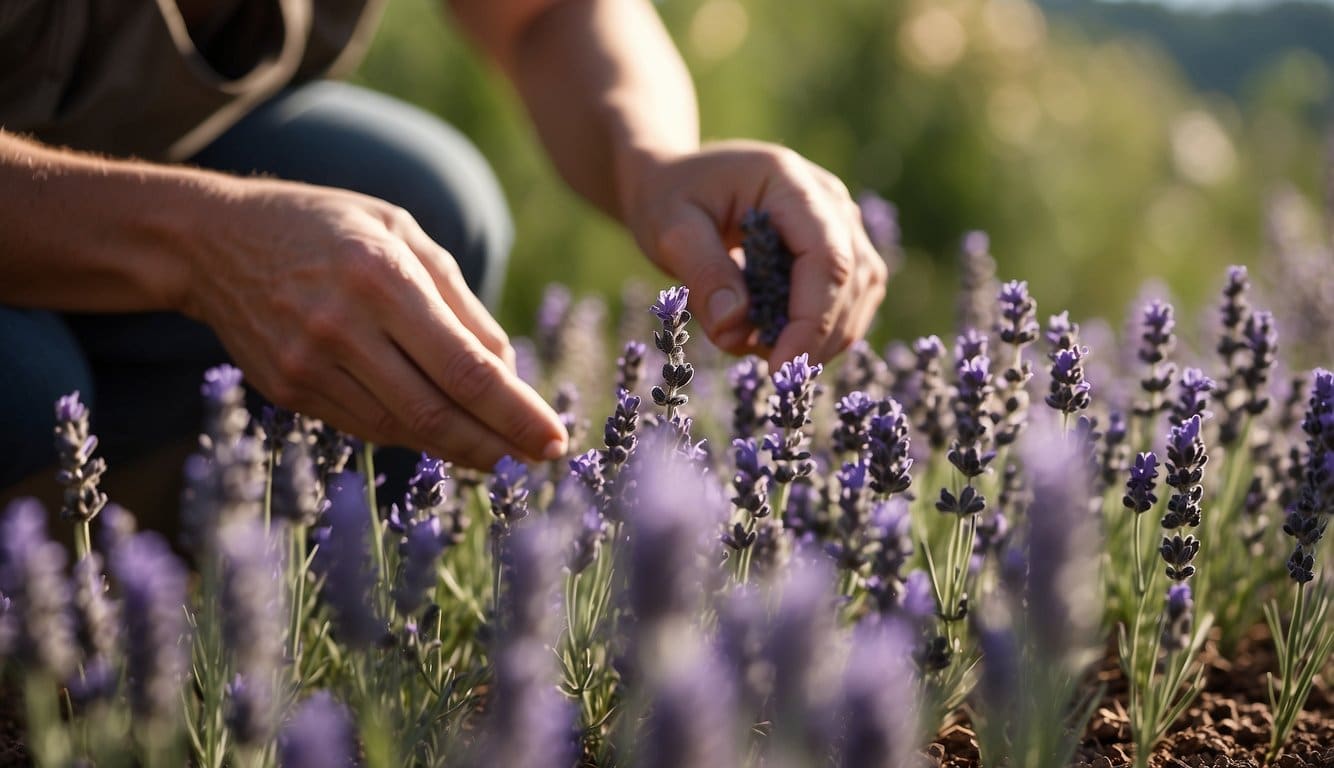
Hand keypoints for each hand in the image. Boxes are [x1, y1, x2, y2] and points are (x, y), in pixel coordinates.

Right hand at [180, 178, 567, 467]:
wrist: (211, 242)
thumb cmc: (326, 226)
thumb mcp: (402, 232)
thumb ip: (459, 302)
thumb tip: (508, 372)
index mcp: (383, 277)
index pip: (467, 368)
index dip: (517, 413)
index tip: (556, 438)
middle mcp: (344, 326)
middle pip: (439, 413)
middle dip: (501, 445)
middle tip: (543, 460)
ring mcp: (310, 364)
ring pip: (405, 429)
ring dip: (463, 448)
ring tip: (507, 452)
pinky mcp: (289, 390)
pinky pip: (369, 426)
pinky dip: (416, 436)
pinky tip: (449, 435)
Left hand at [622, 140, 888, 367]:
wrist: (675, 181)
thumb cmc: (669, 198)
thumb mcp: (670, 230)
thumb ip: (703, 274)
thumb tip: (733, 329)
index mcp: (790, 182)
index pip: (827, 257)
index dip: (812, 319)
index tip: (780, 366)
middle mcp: (829, 198)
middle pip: (853, 279)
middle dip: (818, 337)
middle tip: (774, 375)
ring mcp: (841, 222)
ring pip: (860, 293)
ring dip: (823, 337)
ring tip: (767, 353)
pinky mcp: (839, 246)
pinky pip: (848, 299)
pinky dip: (820, 330)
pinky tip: (778, 340)